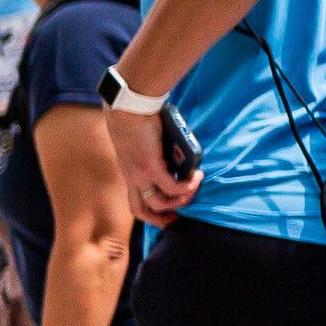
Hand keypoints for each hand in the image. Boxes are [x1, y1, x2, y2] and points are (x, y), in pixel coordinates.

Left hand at [110, 108, 199, 222]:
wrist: (128, 107)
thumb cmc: (136, 118)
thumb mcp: (144, 142)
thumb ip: (158, 153)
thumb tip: (178, 154)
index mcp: (130, 173)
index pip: (136, 203)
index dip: (152, 214)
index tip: (170, 213)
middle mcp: (132, 177)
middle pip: (141, 211)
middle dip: (161, 219)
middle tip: (180, 214)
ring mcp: (140, 174)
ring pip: (159, 203)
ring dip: (181, 199)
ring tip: (194, 185)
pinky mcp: (150, 166)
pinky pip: (172, 187)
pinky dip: (187, 186)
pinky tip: (197, 175)